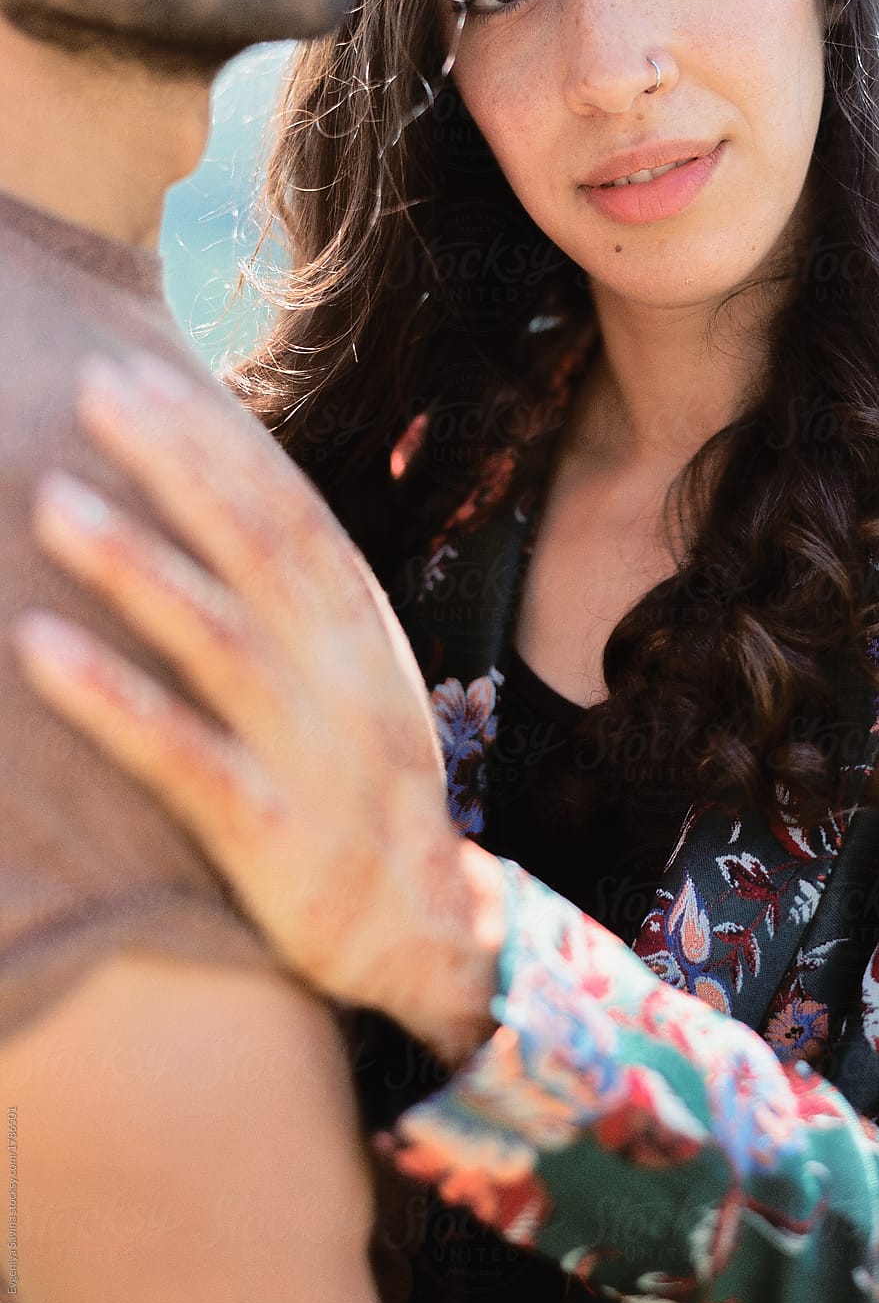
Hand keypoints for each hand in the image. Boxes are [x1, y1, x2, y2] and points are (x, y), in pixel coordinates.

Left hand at [14, 354, 505, 1064]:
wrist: (417, 929)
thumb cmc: (351, 786)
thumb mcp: (345, 682)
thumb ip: (287, 607)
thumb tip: (201, 510)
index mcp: (361, 634)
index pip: (290, 513)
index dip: (215, 442)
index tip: (141, 374)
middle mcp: (347, 679)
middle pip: (259, 551)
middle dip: (176, 464)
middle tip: (93, 389)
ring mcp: (316, 757)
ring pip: (222, 642)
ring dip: (137, 566)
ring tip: (51, 502)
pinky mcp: (275, 840)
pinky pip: (186, 760)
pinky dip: (115, 701)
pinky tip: (37, 647)